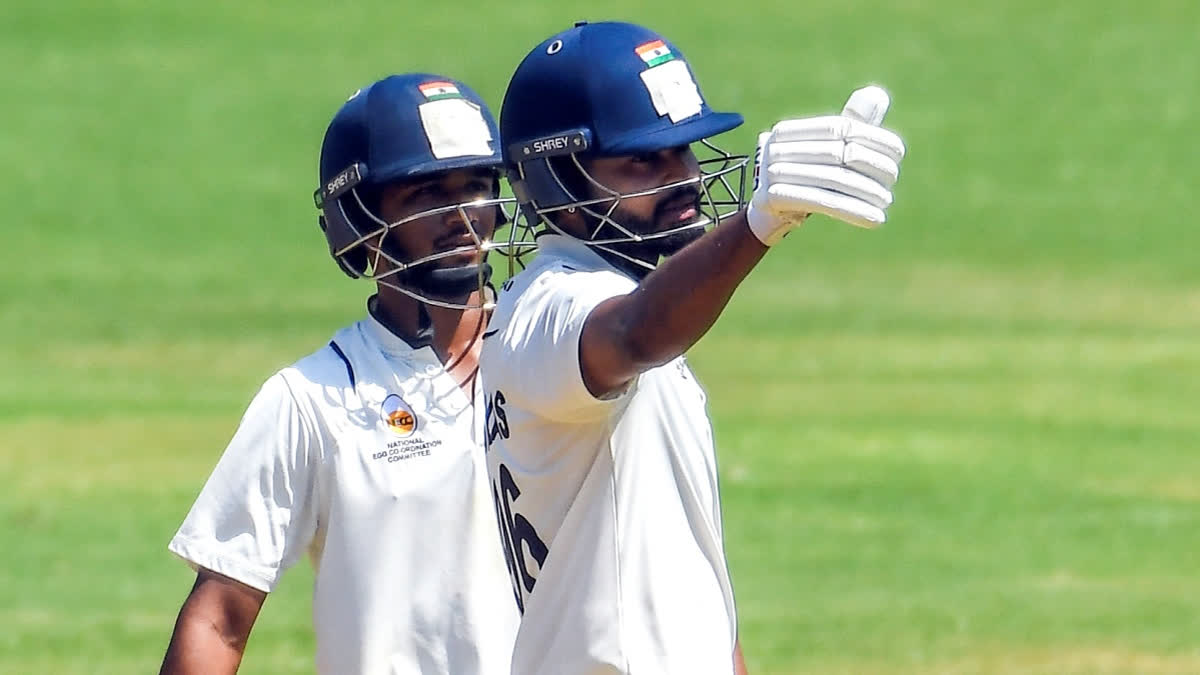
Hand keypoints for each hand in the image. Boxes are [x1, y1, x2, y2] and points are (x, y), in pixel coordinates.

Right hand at [746, 85, 906, 244]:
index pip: (841, 127)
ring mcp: (770, 172)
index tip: (898, 153)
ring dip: (865, 192)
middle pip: (837, 153)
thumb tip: (877, 96)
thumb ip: (851, 123)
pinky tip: (876, 219)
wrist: (768, 215)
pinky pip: (822, 201)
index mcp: (788, 130)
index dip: (873, 138)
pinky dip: (853, 210)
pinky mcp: (772, 199)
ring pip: (832, 179)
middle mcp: (776, 147)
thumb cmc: (803, 178)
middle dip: (871, 167)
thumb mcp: (825, 149)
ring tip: (886, 201)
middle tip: (891, 182)